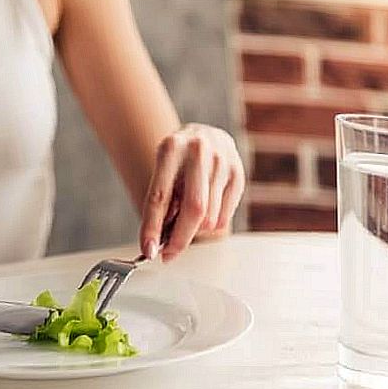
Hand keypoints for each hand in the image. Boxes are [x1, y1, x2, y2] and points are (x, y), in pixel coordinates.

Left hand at [139, 123, 245, 261]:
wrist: (204, 134)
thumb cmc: (178, 158)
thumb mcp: (162, 171)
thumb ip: (161, 202)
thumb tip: (157, 243)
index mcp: (171, 148)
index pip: (160, 196)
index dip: (152, 227)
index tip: (149, 250)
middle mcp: (199, 151)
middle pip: (194, 209)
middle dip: (180, 239)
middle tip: (168, 253)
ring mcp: (222, 161)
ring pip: (210, 218)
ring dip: (195, 229)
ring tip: (186, 217)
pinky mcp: (238, 173)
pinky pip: (224, 217)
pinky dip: (211, 224)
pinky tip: (205, 210)